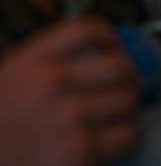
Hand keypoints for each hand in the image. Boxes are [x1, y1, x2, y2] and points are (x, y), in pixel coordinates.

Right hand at [0, 18, 140, 165]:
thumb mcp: (10, 77)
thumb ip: (48, 60)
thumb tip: (97, 53)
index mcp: (32, 60)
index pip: (86, 30)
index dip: (110, 37)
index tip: (115, 48)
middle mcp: (53, 83)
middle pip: (120, 66)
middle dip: (128, 78)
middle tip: (124, 87)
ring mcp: (70, 116)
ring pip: (129, 99)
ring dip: (129, 108)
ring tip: (118, 115)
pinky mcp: (81, 150)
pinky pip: (129, 134)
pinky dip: (128, 136)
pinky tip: (115, 138)